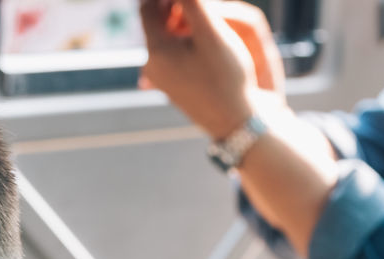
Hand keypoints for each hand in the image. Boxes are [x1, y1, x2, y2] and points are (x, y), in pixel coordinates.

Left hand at [139, 0, 286, 138]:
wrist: (234, 122)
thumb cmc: (227, 77)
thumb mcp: (212, 32)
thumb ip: (192, 2)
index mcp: (155, 50)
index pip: (148, 6)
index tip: (195, 2)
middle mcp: (151, 65)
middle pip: (156, 22)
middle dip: (177, 10)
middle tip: (206, 12)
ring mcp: (160, 78)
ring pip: (165, 39)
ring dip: (183, 27)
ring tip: (209, 32)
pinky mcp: (171, 86)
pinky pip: (173, 55)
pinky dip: (186, 45)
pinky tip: (207, 51)